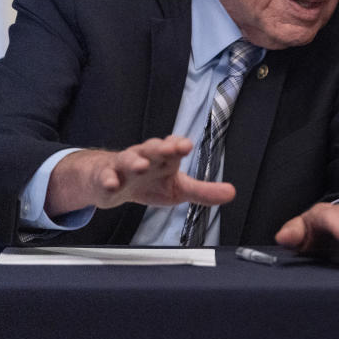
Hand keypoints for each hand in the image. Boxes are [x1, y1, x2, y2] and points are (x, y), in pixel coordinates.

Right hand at [45, 135, 235, 216]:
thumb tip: (232, 193)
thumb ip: (203, 191)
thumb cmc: (150, 182)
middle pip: (153, 148)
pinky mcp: (106, 177)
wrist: (112, 183)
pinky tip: (113, 184)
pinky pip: (106, 177)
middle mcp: (146, 156)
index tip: (185, 146)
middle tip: (172, 148)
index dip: (178, 145)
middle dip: (162, 147)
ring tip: (142, 166)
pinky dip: (109, 180)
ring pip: (128, 158)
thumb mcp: (178, 188)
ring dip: (135, 161)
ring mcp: (124, 165)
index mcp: (165, 158)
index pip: (173, 146)